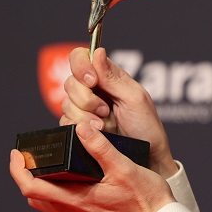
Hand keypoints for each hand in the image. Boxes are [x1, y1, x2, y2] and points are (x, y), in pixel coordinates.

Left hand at [10, 120, 175, 211]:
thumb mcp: (125, 168)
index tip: (17, 153)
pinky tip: (73, 178)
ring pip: (49, 203)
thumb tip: (80, 128)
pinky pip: (64, 207)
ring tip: (49, 164)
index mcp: (77, 200)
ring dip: (43, 184)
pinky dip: (59, 191)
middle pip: (36, 196)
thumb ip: (100, 147)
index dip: (19, 170)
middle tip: (30, 155)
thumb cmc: (147, 200)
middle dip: (27, 175)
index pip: (32, 187)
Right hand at [60, 47, 177, 177]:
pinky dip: (79, 127)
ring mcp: (84, 110)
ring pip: (65, 103)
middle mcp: (93, 91)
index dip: (81, 66)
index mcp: (107, 77)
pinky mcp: (78, 128)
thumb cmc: (146, 127)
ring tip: (104, 125)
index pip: (81, 57)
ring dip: (85, 115)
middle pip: (70, 82)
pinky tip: (96, 132)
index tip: (92, 81)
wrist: (147, 159)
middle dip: (86, 98)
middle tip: (104, 110)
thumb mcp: (135, 98)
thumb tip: (97, 52)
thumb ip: (113, 76)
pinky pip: (64, 122)